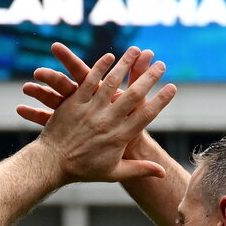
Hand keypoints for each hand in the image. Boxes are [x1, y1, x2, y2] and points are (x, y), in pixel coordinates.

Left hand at [23, 46, 175, 183]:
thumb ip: (140, 170)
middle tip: (162, 65)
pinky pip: (88, 81)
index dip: (160, 101)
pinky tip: (109, 57)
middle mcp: (107, 122)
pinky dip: (99, 68)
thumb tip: (163, 174)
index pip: (146, 116)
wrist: (53, 164)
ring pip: (111, 83)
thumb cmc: (84, 170)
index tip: (173, 87)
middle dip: (149, 79)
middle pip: (133, 96)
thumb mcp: (114, 173)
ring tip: (137, 51)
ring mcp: (90, 110)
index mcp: (120, 138)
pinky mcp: (74, 103)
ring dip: (125, 65)